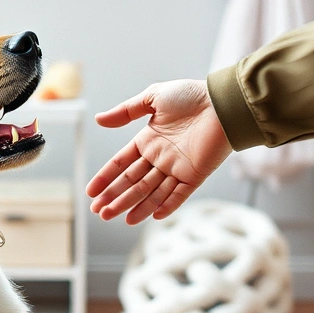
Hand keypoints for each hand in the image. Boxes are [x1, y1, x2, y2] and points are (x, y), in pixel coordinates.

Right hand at [87, 79, 232, 223]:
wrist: (223, 101)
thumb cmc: (191, 96)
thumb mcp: (153, 97)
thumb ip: (126, 111)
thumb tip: (98, 119)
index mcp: (149, 140)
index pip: (122, 164)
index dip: (106, 178)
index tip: (91, 192)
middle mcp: (161, 157)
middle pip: (133, 182)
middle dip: (115, 197)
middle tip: (99, 212)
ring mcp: (178, 168)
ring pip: (151, 191)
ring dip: (134, 205)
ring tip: (115, 217)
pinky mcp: (195, 175)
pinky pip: (179, 194)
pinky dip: (167, 205)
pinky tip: (152, 216)